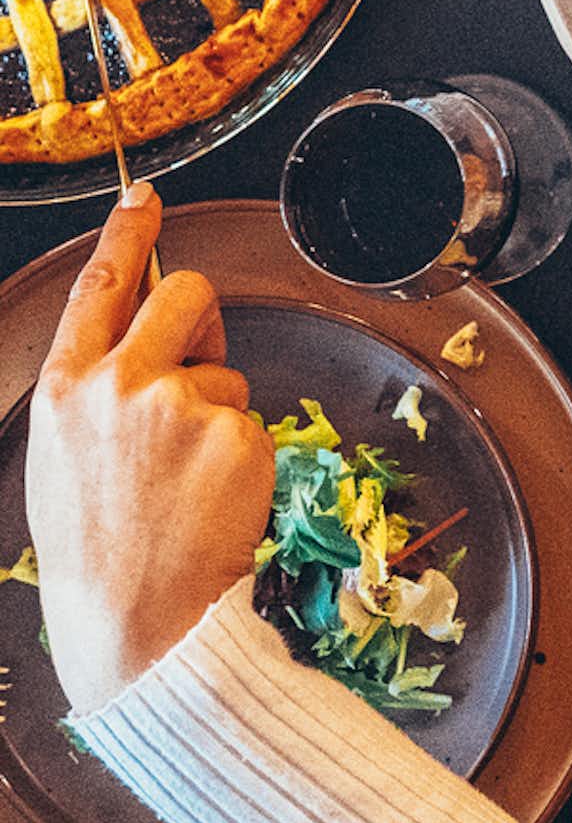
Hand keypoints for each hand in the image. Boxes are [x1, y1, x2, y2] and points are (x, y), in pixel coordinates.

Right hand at [26, 186, 273, 716]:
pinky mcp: (237, 429)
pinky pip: (252, 417)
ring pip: (227, 368)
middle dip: (201, 318)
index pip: (100, 287)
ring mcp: (181, 403)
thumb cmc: (101, 551)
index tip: (144, 196)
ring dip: (219, 408)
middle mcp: (120, 384)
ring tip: (187, 482)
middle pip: (185, 293)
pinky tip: (214, 500)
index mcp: (68, 391)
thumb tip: (145, 349)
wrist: (139, 625)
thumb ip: (101, 394)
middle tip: (195, 371)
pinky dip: (243, 452)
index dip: (126, 234)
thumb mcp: (67, 461)